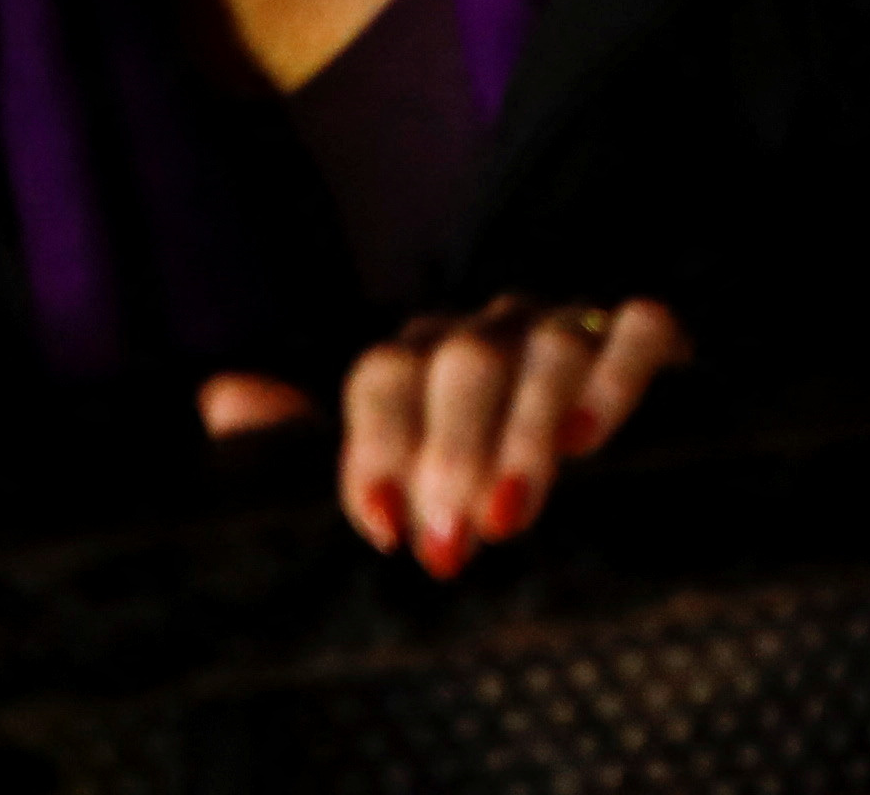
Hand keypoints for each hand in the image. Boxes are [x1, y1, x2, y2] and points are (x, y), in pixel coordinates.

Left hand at [200, 294, 689, 577]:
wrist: (600, 486)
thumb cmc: (468, 493)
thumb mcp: (383, 482)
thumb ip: (300, 448)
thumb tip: (223, 398)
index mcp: (418, 359)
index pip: (384, 375)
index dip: (378, 448)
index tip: (379, 528)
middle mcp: (490, 330)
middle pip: (465, 361)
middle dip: (453, 454)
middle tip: (449, 544)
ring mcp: (569, 326)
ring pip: (547, 349)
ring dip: (524, 434)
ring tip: (510, 517)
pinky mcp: (646, 335)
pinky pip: (636, 331)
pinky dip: (614, 377)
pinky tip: (591, 438)